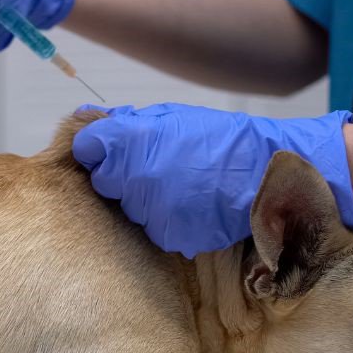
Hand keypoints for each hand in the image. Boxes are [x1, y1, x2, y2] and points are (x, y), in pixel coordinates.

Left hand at [72, 103, 352, 257]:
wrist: (268, 174)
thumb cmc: (221, 140)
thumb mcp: (173, 117)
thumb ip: (127, 122)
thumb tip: (84, 118)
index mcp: (135, 140)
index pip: (88, 147)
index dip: (99, 148)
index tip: (113, 149)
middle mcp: (137, 177)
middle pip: (105, 182)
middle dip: (122, 175)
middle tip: (156, 167)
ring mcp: (152, 210)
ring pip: (130, 208)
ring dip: (145, 199)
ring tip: (181, 185)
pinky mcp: (170, 235)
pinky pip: (154, 228)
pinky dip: (167, 219)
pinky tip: (191, 205)